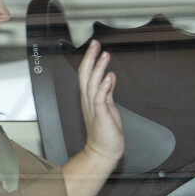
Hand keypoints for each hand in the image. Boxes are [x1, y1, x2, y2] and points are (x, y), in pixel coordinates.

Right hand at [78, 40, 123, 160]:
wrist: (103, 151)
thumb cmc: (105, 131)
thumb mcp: (108, 106)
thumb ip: (108, 90)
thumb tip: (109, 75)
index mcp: (89, 97)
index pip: (86, 74)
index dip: (90, 59)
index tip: (94, 46)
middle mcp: (88, 101)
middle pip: (85, 75)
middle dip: (90, 58)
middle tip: (95, 44)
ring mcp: (93, 108)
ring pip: (92, 84)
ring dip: (98, 68)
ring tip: (104, 55)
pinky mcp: (101, 116)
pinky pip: (100, 99)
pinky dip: (103, 87)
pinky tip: (108, 77)